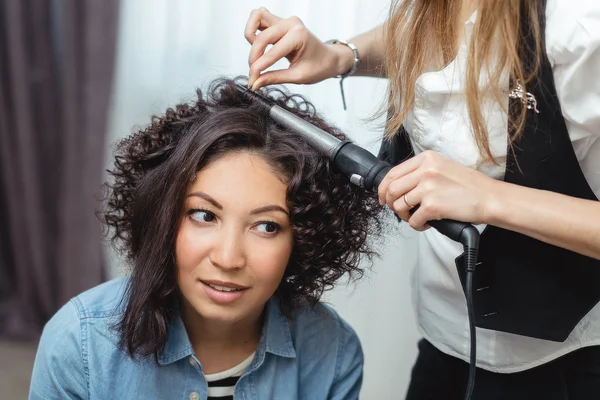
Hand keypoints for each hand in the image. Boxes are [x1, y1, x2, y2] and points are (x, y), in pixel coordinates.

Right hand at [244, 8, 351, 88]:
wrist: (329, 59)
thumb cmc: (319, 67)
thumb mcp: (298, 77)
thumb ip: (275, 78)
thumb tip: (255, 83)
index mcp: (299, 35)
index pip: (270, 52)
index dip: (258, 69)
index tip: (252, 82)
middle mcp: (291, 23)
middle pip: (260, 37)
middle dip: (253, 57)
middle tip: (254, 75)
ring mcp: (285, 20)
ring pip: (257, 17)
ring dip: (251, 36)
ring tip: (257, 55)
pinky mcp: (280, 21)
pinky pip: (260, 18)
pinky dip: (254, 31)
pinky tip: (259, 46)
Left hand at [377, 150, 497, 230]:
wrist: (489, 197)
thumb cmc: (470, 185)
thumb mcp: (443, 167)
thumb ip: (421, 172)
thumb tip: (400, 185)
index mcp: (426, 159)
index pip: (393, 173)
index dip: (383, 188)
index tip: (383, 197)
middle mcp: (425, 170)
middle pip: (392, 189)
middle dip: (391, 203)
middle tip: (399, 210)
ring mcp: (428, 188)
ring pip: (399, 205)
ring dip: (404, 216)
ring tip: (416, 218)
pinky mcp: (432, 205)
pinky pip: (413, 219)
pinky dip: (417, 225)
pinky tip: (427, 224)